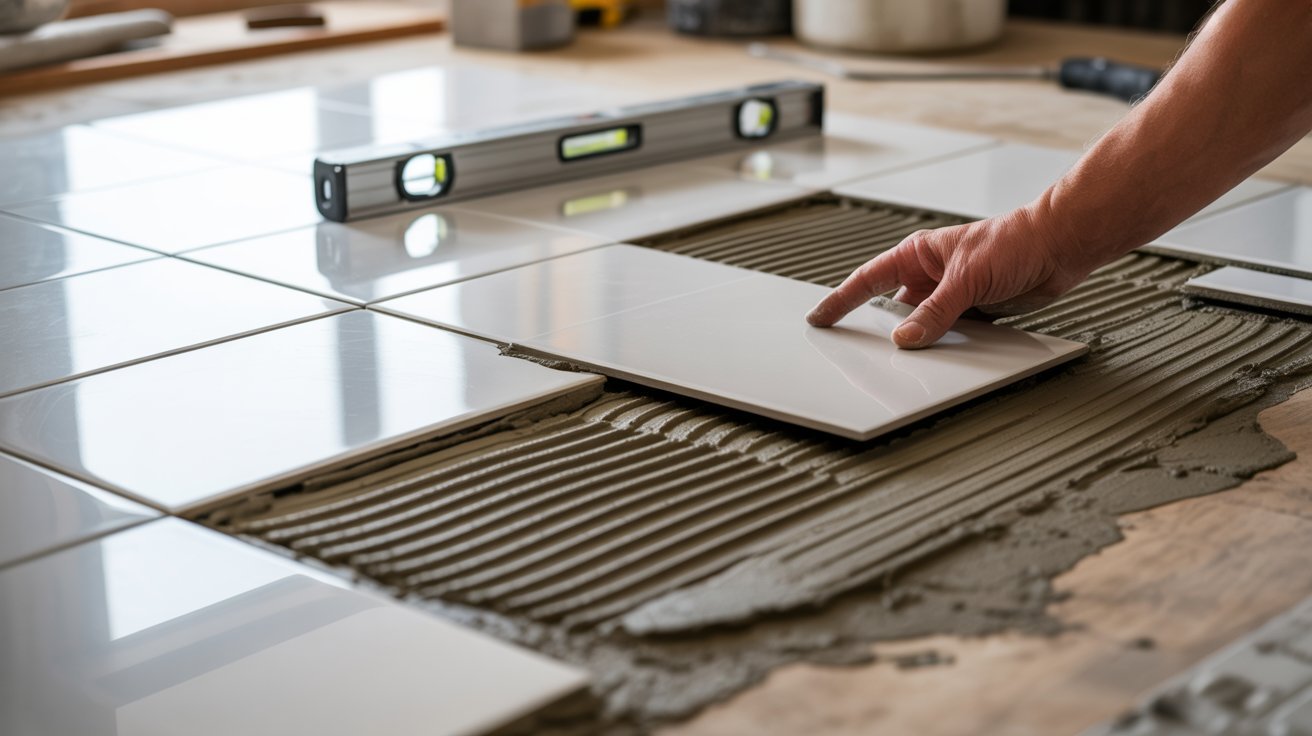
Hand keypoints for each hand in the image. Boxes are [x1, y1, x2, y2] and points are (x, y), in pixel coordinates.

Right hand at [805, 199, 1097, 348]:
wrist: (1060, 246)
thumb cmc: (1016, 241)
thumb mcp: (966, 279)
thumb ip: (935, 312)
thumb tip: (906, 338)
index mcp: (918, 256)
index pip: (868, 281)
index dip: (842, 300)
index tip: (820, 318)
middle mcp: (931, 276)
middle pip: (894, 310)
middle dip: (882, 331)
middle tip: (861, 355)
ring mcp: (952, 295)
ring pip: (923, 326)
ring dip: (920, 341)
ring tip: (908, 361)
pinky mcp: (975, 311)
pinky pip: (950, 336)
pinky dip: (946, 348)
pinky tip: (944, 358)